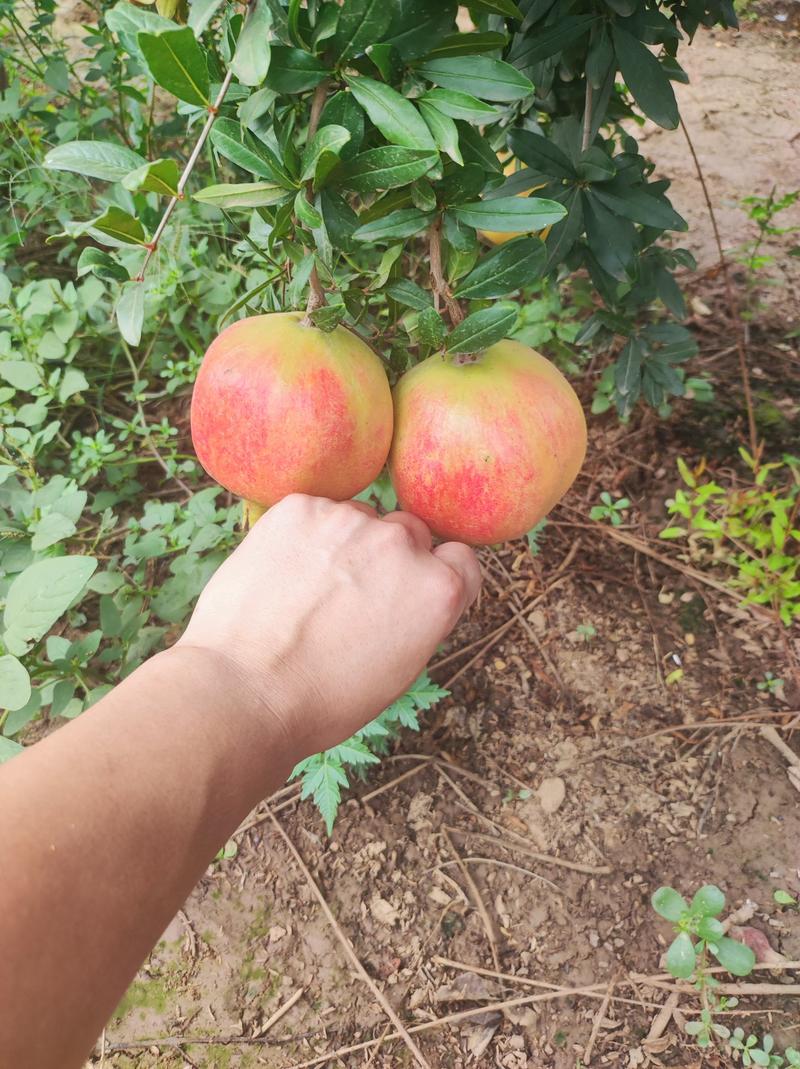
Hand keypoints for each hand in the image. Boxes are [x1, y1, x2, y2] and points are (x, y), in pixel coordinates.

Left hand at [178, 494, 480, 761]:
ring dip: (343, 545)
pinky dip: (301, 537)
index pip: (459, 559)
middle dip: (388, 558)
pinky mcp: (299, 508)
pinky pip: (313, 513)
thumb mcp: (399, 670)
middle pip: (409, 533)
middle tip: (350, 598)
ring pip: (358, 520)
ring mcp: (349, 520)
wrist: (243, 692)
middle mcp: (401, 544)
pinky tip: (282, 577)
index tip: (409, 594)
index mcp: (438, 590)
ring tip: (306, 593)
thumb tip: (411, 590)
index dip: (435, 576)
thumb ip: (420, 616)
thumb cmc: (322, 699)